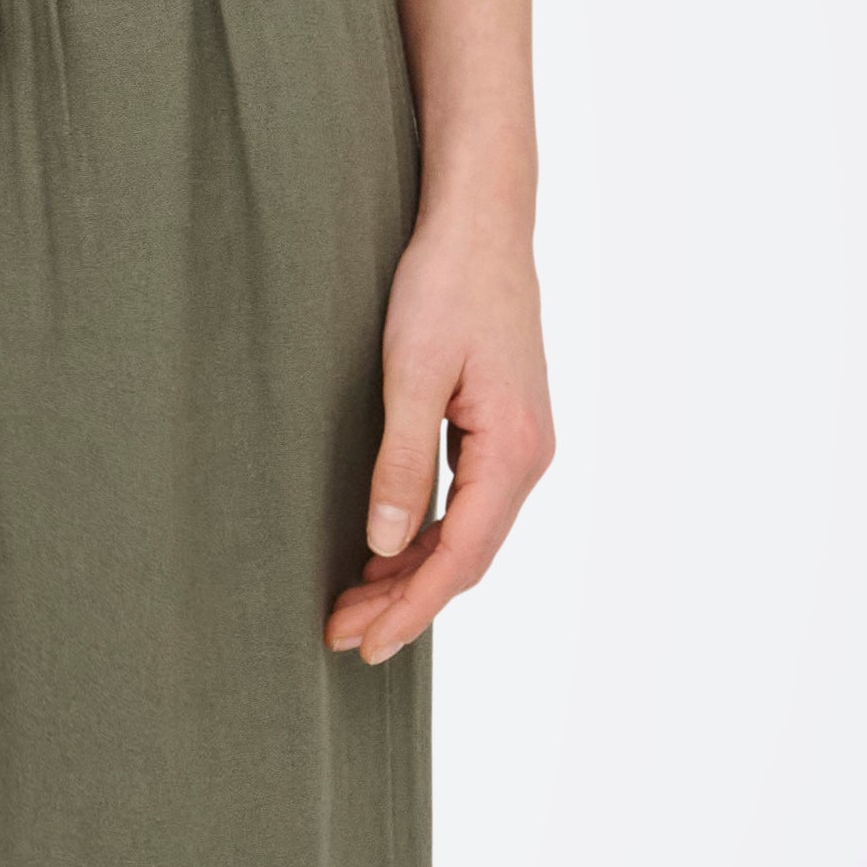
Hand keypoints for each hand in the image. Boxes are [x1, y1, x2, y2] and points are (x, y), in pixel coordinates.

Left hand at [327, 199, 550, 662]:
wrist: (482, 222)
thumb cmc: (446, 285)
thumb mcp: (410, 373)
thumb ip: (400, 461)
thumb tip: (384, 545)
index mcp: (514, 451)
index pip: (460, 557)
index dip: (410, 608)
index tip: (363, 643)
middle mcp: (527, 457)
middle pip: (465, 557)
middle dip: (403, 602)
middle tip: (339, 636)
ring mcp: (518, 445)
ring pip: (466, 535)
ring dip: (410, 574)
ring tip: (351, 606)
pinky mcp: (501, 430)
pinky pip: (466, 505)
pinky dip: (424, 538)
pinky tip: (384, 553)